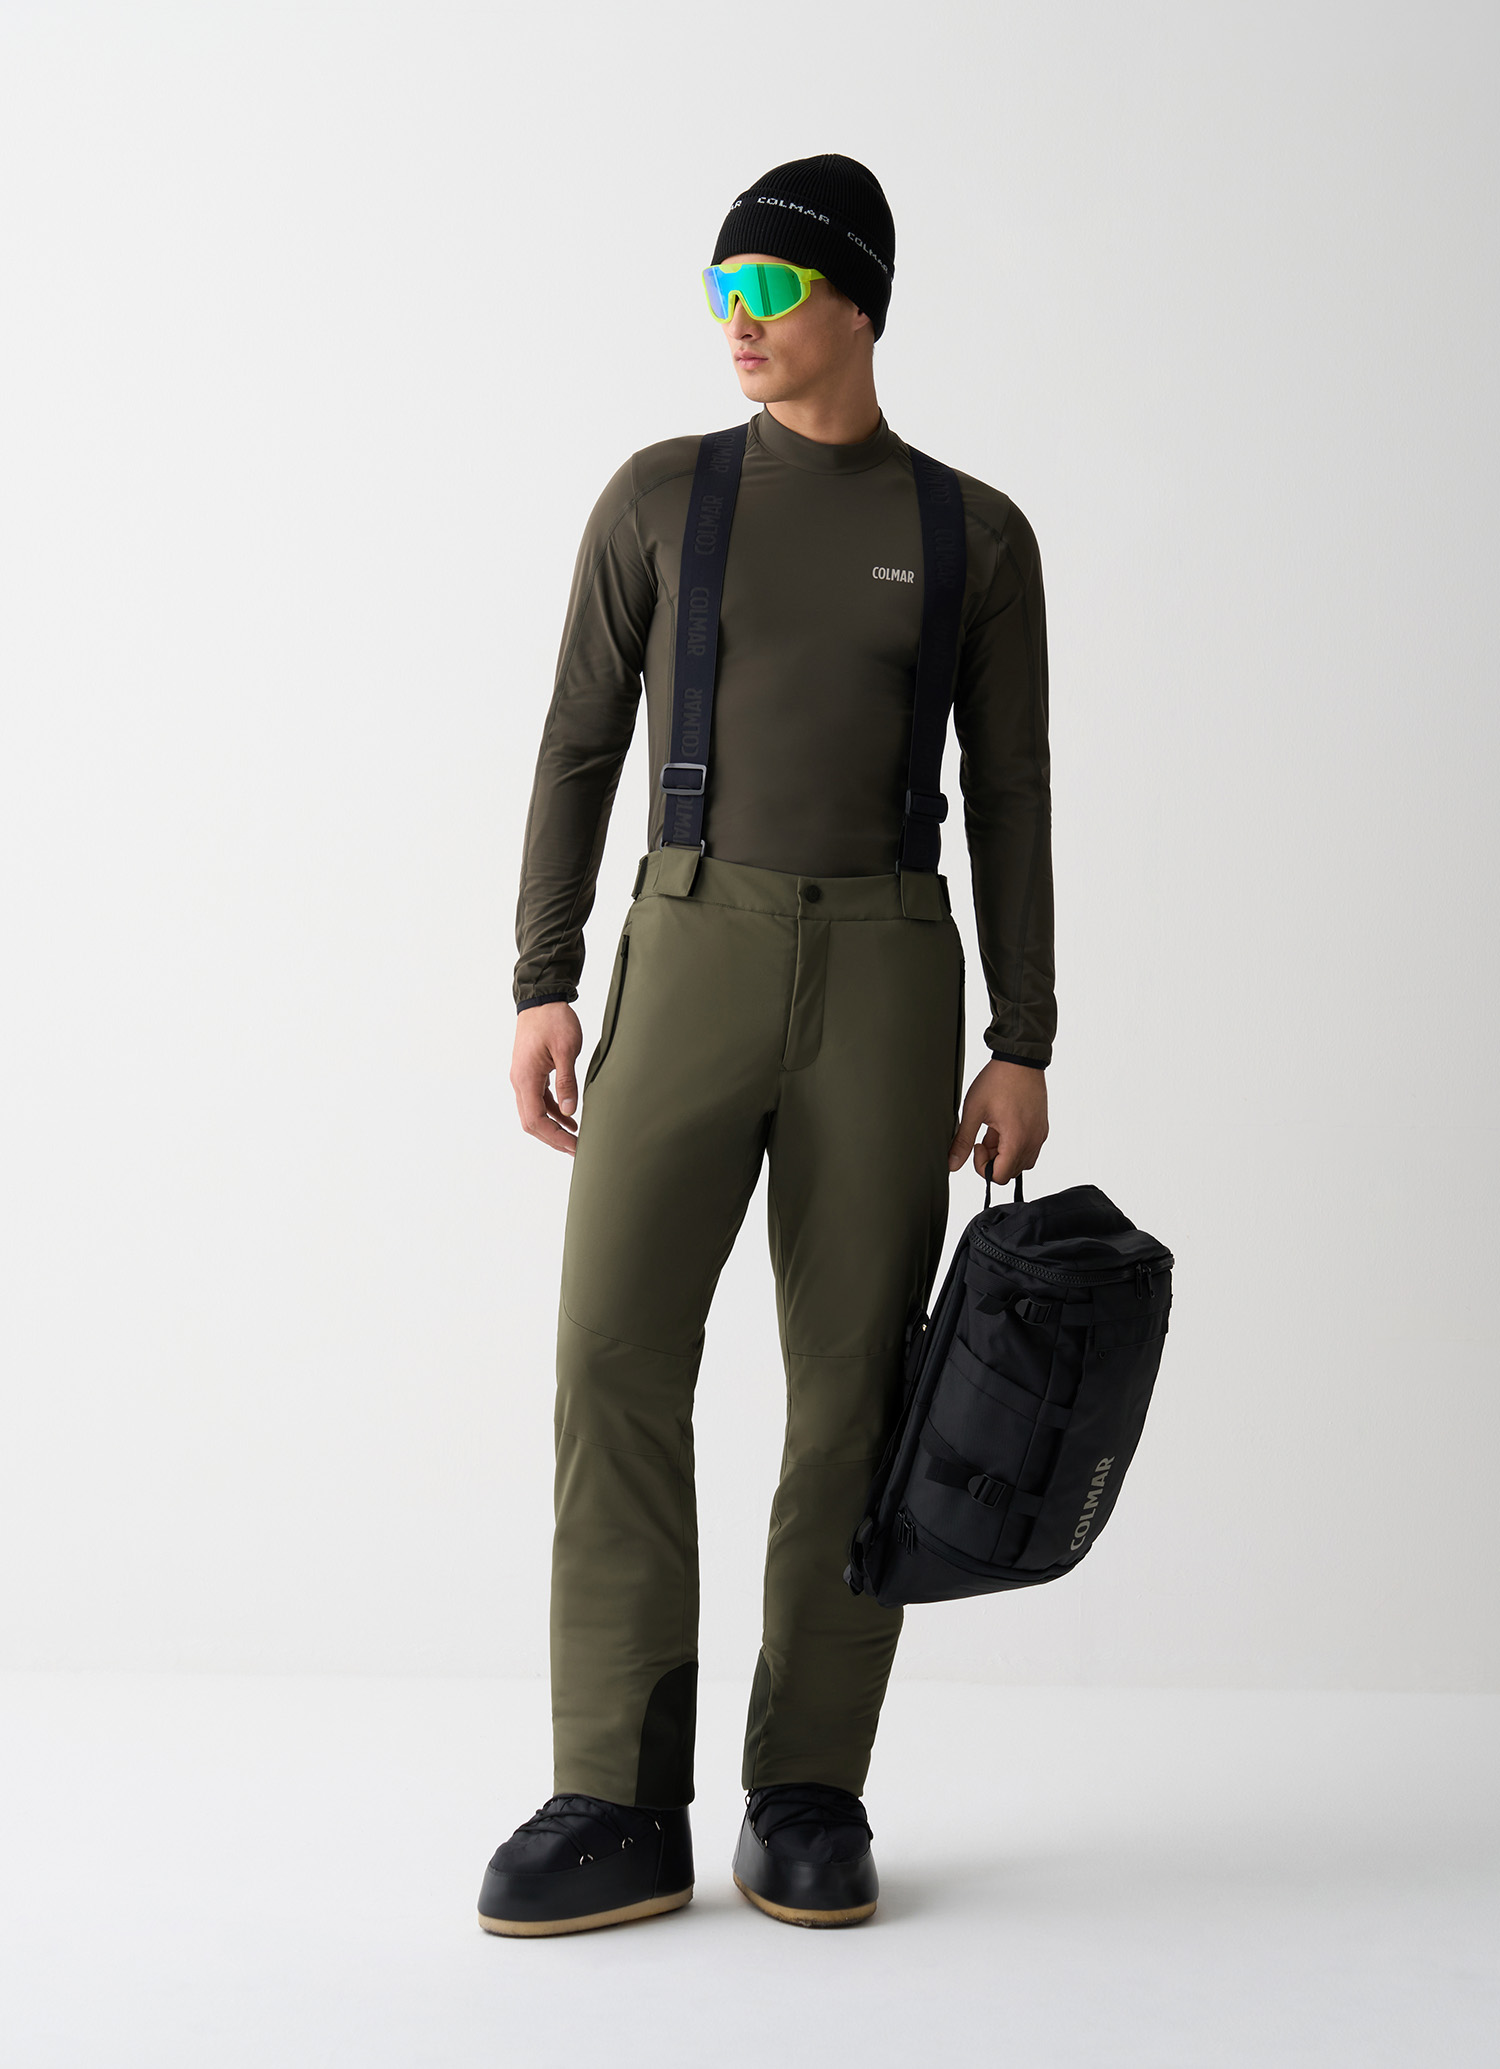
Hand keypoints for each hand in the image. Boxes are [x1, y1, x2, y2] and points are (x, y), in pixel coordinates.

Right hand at [511, 1002, 583, 1155]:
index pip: (536, 1120)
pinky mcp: (530, 1073)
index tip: (574, 1146)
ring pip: (534, 1113)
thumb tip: (570, 1111)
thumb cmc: (553, 1020)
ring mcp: (523, 1078)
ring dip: (553, 1128)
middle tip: (576, 1149)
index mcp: (526, 1078)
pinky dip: (553, 1112)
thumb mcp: (566, 1050)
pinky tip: (569, 1118)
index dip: (555, 1137)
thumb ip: (567, 1082)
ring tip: (575, 1139)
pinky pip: (539, 1100)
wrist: (541, 999)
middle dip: (553, 1138)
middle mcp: (520, 1082)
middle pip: (532, 1122)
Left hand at [948, 1058, 1048, 1183]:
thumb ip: (963, 1141)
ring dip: (1003, 1154)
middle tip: (983, 1138)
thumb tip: (953, 1164)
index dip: (982, 1166)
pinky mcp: (1041, 1128)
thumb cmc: (999, 1080)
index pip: (999, 1176)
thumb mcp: (974, 1111)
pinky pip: (1029, 1149)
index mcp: (1017, 1140)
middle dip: (992, 1161)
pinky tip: (1003, 1126)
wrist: (1020, 1059)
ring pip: (1021, 1162)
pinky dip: (1014, 1145)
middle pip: (1010, 1172)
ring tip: (993, 1131)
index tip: (977, 1146)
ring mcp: (1039, 1135)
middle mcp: (1033, 1141)